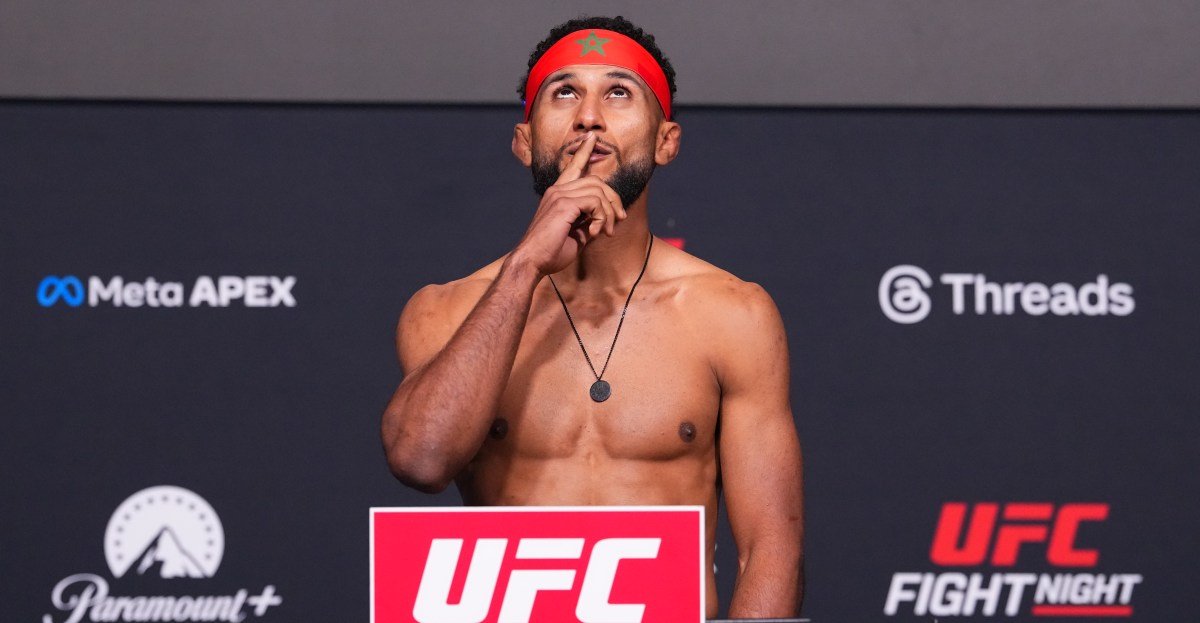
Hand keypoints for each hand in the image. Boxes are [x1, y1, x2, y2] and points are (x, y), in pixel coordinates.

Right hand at [510, 131, 627, 275]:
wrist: (531, 262)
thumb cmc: (550, 253)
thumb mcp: (575, 236)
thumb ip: (589, 223)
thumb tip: (606, 220)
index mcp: (558, 195)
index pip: (573, 167)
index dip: (584, 151)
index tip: (592, 137)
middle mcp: (557, 190)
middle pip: (596, 181)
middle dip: (613, 200)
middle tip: (618, 220)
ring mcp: (559, 195)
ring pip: (599, 192)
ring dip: (609, 214)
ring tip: (606, 232)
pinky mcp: (563, 204)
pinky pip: (595, 202)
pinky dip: (601, 217)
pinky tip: (595, 232)